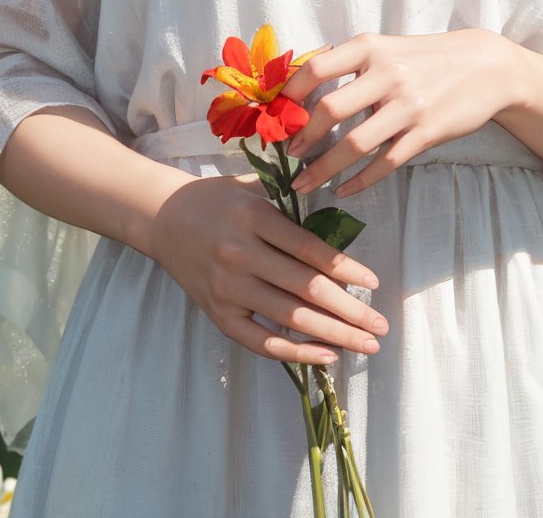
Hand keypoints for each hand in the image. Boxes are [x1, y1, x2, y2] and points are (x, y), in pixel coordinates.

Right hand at [145, 170, 389, 365]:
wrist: (161, 217)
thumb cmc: (216, 199)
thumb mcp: (253, 187)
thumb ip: (292, 205)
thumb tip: (340, 228)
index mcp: (254, 217)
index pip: (310, 250)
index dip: (346, 269)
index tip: (373, 283)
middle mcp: (241, 254)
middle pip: (306, 289)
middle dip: (349, 311)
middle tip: (380, 327)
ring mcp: (227, 288)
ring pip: (289, 318)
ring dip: (332, 335)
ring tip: (365, 345)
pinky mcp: (218, 314)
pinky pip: (260, 341)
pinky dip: (294, 352)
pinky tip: (325, 355)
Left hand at [280, 28, 518, 198]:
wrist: (486, 66)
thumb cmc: (425, 57)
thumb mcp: (386, 47)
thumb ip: (348, 62)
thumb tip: (298, 83)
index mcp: (370, 47)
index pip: (315, 69)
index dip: (288, 96)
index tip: (275, 117)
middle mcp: (386, 73)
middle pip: (329, 110)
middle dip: (300, 138)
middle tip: (286, 155)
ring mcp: (408, 105)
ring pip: (353, 144)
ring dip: (322, 169)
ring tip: (303, 183)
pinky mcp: (426, 133)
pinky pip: (384, 163)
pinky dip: (359, 181)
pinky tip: (343, 191)